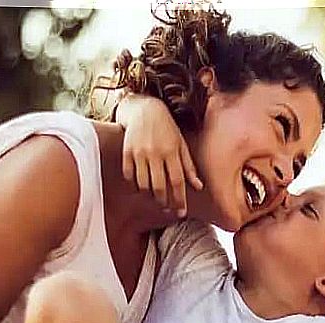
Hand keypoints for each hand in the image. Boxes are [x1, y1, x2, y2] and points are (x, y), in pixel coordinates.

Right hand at [116, 94, 203, 214]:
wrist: (145, 109)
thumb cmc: (167, 129)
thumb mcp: (181, 145)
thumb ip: (189, 167)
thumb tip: (198, 187)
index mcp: (172, 151)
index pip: (177, 181)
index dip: (180, 199)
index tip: (182, 212)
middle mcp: (155, 152)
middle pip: (159, 186)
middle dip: (164, 201)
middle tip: (167, 208)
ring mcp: (139, 152)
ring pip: (143, 183)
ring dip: (149, 196)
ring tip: (155, 198)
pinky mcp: (126, 151)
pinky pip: (129, 175)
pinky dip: (134, 185)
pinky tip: (140, 188)